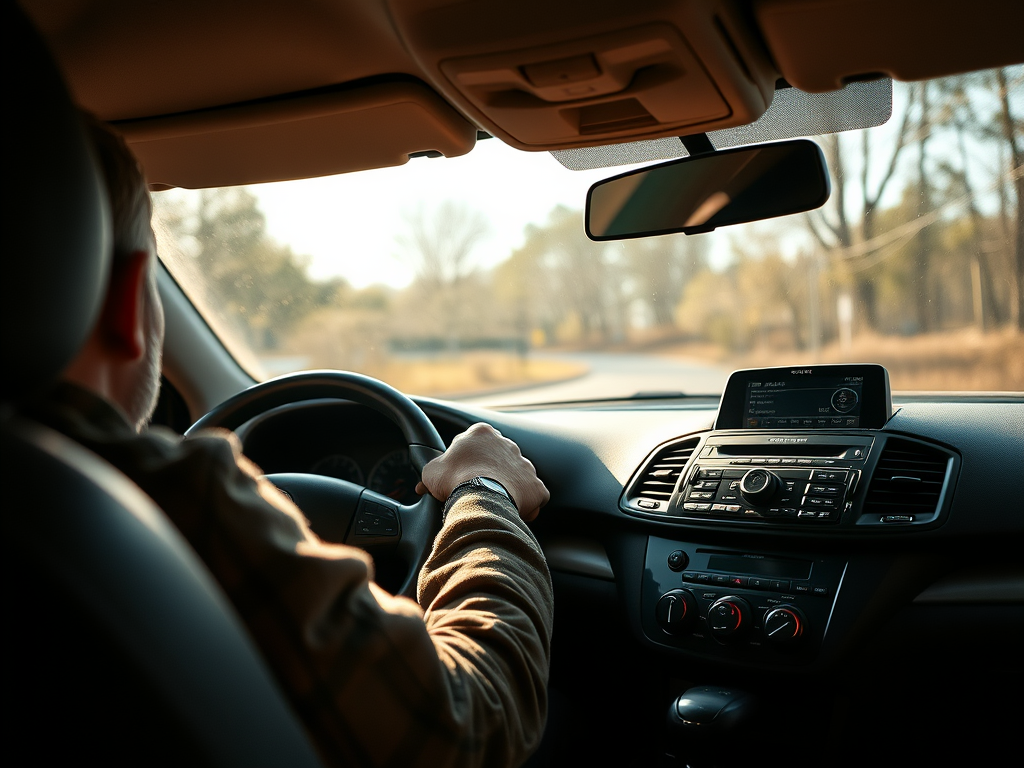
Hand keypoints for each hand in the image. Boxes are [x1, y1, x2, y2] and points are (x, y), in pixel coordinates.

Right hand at [415, 422, 549, 521]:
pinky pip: (535, 495)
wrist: (480, 497)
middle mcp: (507, 444)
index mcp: (482, 434)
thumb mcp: (432, 471)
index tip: (461, 476)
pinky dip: (528, 504)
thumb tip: (423, 485)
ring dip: (508, 488)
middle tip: (476, 490)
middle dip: (490, 473)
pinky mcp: (536, 485)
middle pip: (498, 459)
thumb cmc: (455, 479)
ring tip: (494, 504)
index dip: (468, 461)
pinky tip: (515, 512)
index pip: (475, 443)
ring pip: (517, 476)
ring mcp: (525, 464)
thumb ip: (431, 472)